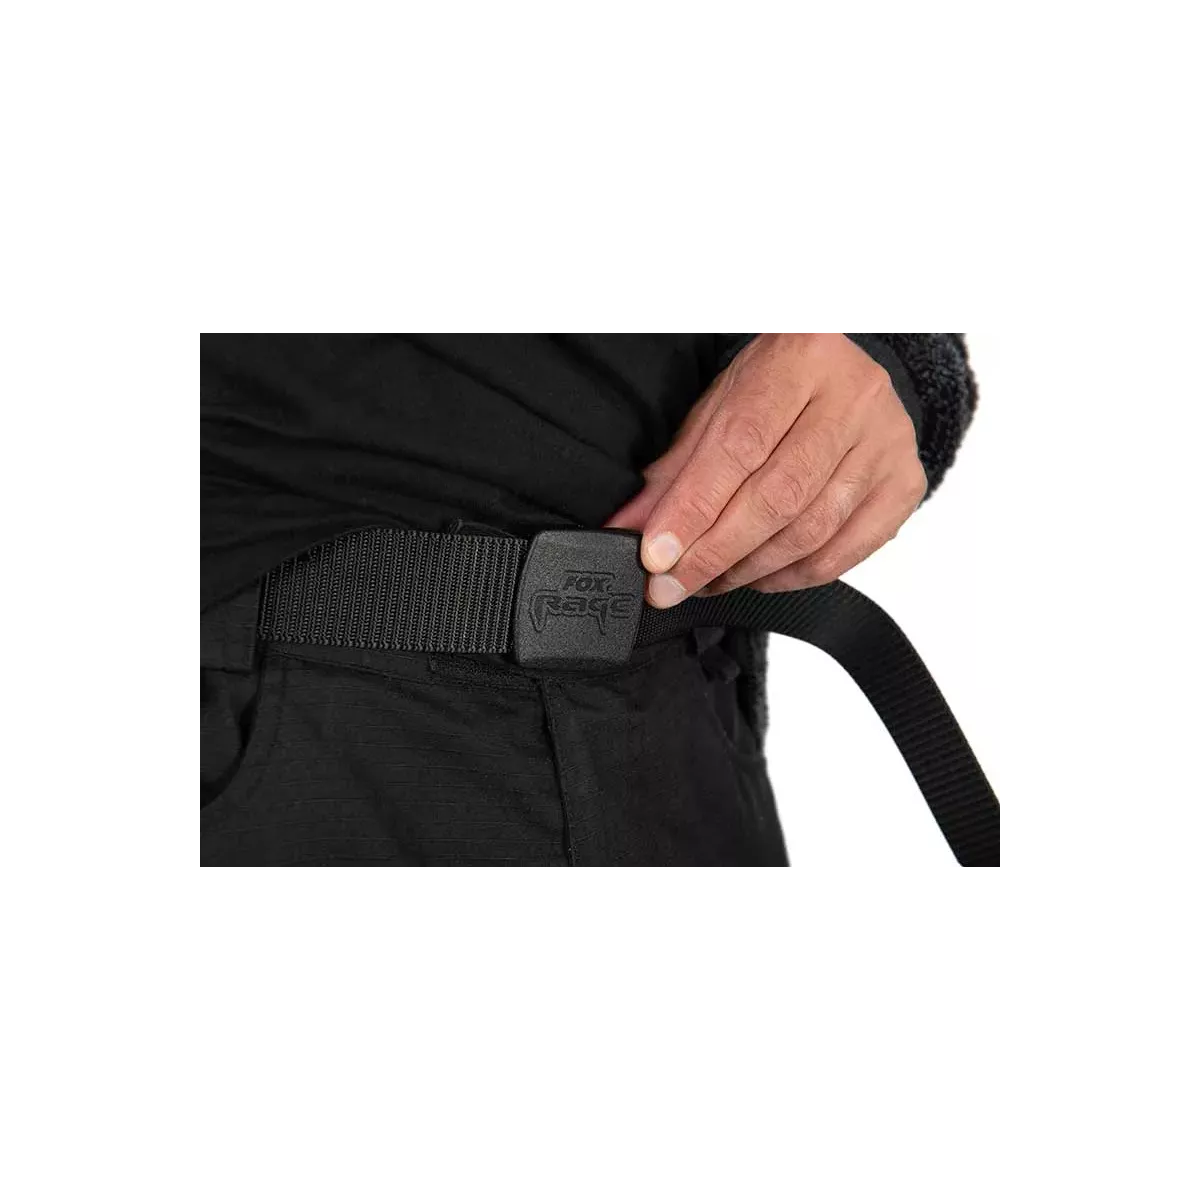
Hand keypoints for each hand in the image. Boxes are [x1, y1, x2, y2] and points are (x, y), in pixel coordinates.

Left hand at [605, 331, 926, 606]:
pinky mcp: (905, 484)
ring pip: (813, 529)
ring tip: (709, 581)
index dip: (694, 508)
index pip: (739, 447)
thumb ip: (676, 470)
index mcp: (800, 359)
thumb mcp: (719, 409)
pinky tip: (759, 577)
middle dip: (716, 552)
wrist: (846, 377)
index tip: (656, 556)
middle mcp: (854, 397)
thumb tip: (631, 529)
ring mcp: (887, 442)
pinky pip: (847, 551)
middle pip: (779, 496)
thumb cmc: (775, 390)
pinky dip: (795, 576)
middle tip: (673, 586)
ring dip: (750, 569)